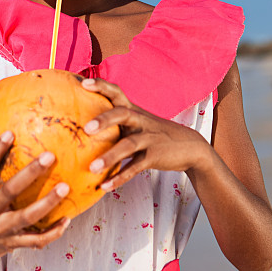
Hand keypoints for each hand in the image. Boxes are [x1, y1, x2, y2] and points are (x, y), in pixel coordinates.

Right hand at [0, 132, 70, 270]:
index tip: (9, 133)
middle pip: (10, 190)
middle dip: (30, 173)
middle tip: (49, 156)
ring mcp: (0, 229)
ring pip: (27, 217)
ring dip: (47, 203)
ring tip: (64, 188)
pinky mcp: (10, 244)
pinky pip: (35, 241)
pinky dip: (52, 233)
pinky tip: (66, 221)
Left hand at [81, 78, 209, 191]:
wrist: (189, 147)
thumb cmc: (154, 134)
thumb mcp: (138, 122)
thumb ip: (116, 123)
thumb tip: (82, 127)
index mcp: (133, 110)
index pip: (116, 92)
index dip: (101, 86)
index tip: (83, 83)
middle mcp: (140, 121)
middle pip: (122, 114)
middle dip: (104, 120)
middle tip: (86, 129)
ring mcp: (149, 138)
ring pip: (128, 145)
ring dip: (110, 157)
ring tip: (92, 168)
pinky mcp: (155, 156)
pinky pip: (135, 168)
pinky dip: (120, 177)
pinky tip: (105, 187)